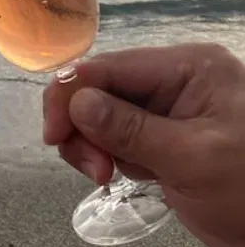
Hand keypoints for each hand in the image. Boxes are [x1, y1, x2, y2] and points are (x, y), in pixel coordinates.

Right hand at [43, 43, 244, 246]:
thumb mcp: (192, 159)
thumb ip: (130, 129)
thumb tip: (75, 102)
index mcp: (187, 67)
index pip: (109, 67)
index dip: (70, 96)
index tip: (54, 139)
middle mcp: (174, 80)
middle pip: (99, 89)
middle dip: (83, 127)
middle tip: (95, 172)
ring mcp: (169, 110)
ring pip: (102, 115)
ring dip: (92, 146)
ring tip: (107, 179)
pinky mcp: (164, 138)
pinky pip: (118, 138)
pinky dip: (109, 157)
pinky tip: (124, 177)